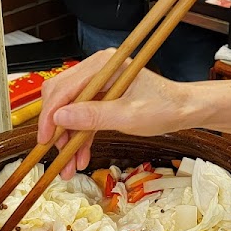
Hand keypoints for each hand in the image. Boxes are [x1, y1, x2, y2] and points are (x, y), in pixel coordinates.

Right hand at [38, 49, 195, 178]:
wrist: (185, 111)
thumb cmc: (165, 107)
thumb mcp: (128, 116)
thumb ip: (93, 117)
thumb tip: (60, 118)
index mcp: (103, 65)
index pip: (64, 88)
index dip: (50, 116)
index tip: (45, 139)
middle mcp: (97, 70)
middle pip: (61, 97)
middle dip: (56, 128)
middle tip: (55, 153)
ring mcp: (99, 83)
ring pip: (69, 110)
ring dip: (67, 137)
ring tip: (69, 164)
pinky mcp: (102, 97)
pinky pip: (82, 116)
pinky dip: (79, 136)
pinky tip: (80, 155)